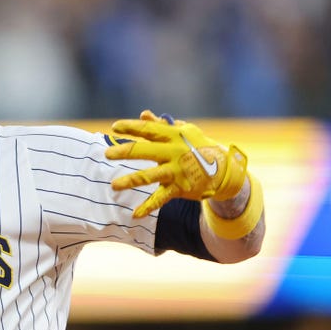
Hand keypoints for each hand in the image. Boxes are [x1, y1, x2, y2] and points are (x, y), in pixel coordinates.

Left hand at [105, 110, 248, 217]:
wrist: (224, 169)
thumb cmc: (199, 146)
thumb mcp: (185, 132)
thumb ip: (162, 125)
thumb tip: (143, 114)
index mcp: (173, 136)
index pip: (149, 129)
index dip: (131, 127)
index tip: (115, 127)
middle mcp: (173, 152)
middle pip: (145, 151)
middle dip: (125, 152)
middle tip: (107, 153)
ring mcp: (176, 171)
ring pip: (149, 176)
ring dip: (130, 181)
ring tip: (114, 186)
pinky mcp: (179, 188)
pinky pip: (161, 198)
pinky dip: (148, 207)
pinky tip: (135, 215)